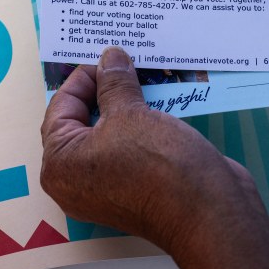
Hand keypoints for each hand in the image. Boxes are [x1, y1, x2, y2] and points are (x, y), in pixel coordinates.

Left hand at [41, 47, 244, 249]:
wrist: (209, 213)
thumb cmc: (158, 165)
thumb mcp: (130, 113)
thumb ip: (114, 82)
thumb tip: (109, 58)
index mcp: (59, 165)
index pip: (61, 107)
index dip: (84, 77)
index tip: (108, 56)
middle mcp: (75, 181)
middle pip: (82, 121)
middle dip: (104, 90)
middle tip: (123, 61)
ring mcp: (105, 188)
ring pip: (109, 134)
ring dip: (125, 105)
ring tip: (142, 75)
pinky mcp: (134, 188)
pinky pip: (129, 147)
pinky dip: (140, 124)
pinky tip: (158, 101)